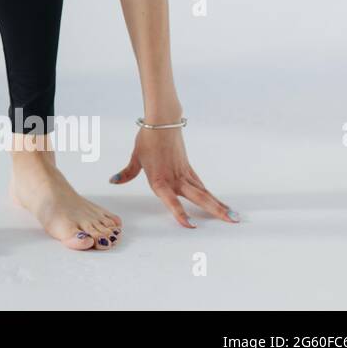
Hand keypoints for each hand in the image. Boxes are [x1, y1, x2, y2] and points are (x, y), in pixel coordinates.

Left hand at [109, 126, 239, 227]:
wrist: (162, 122)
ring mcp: (184, 174)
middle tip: (231, 221)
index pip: (171, 200)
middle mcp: (175, 179)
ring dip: (218, 205)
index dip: (179, 213)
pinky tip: (219, 205)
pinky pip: (201, 185)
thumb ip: (126, 173)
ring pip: (204, 192)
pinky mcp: (189, 169)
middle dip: (215, 210)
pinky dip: (210, 196)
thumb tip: (113, 181)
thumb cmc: (147, 140)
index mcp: (160, 179)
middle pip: (199, 197)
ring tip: (233, 217)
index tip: (190, 225)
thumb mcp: (135, 158)